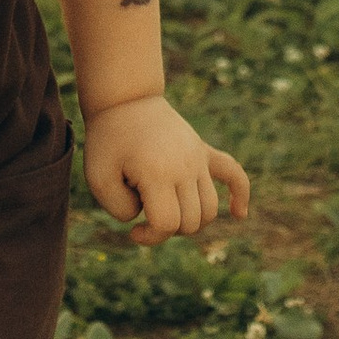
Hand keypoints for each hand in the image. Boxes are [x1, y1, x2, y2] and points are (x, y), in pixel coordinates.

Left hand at [82, 93, 252, 245]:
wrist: (126, 101)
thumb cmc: (108, 141)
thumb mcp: (98, 179)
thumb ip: (121, 210)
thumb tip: (148, 217)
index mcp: (157, 173)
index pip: (167, 224)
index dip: (151, 237)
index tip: (133, 231)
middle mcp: (185, 167)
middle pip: (191, 222)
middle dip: (168, 229)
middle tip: (145, 213)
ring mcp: (198, 158)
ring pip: (210, 209)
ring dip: (190, 221)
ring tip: (167, 210)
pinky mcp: (204, 151)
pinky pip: (234, 174)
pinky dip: (240, 195)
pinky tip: (239, 214)